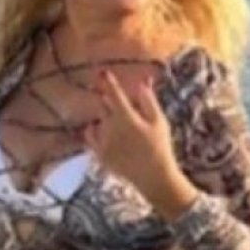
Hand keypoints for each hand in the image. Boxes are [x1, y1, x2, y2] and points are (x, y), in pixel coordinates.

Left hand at [83, 68, 199, 220]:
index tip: (102, 72)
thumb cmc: (159, 146)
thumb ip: (148, 101)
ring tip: (119, 124)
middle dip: (108, 100)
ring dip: (105, 116)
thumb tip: (141, 82)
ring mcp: (103, 141)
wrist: (153, 176)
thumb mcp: (159, 121)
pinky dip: (94, 129)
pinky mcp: (100, 153)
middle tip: (118, 103)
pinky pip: (90, 135)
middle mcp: (110, 127)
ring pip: (98, 119)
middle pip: (104, 105)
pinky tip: (101, 130)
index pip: (113, 93)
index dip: (107, 81)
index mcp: (126, 117)